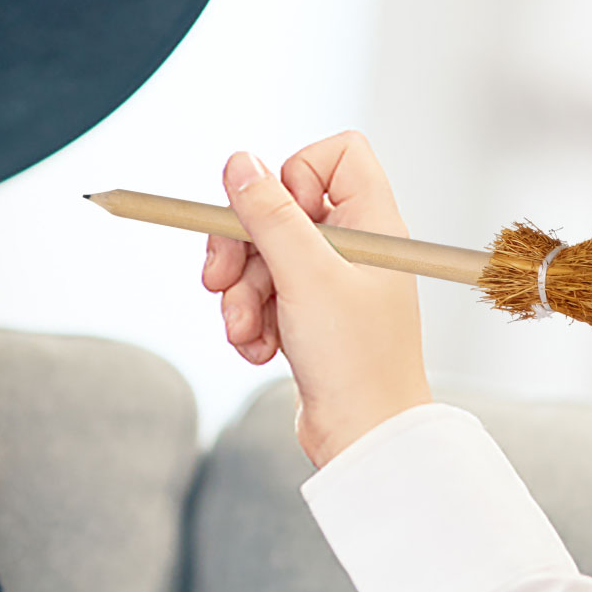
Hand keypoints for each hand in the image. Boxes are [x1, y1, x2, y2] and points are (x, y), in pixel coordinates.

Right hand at [201, 131, 430, 466]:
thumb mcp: (304, 276)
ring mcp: (329, 282)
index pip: (334, 154)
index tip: (281, 213)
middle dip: (240, 247)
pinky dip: (249, 320)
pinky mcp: (307, 316)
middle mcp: (352, 246)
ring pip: (259, 257)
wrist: (363, 437)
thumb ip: (269, 214)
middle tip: (220, 278)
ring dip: (239, 294)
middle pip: (277, 208)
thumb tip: (239, 162)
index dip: (295, 173)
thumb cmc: (356, 361)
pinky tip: (259, 349)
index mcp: (371, 223)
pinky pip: (259, 295)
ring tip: (246, 330)